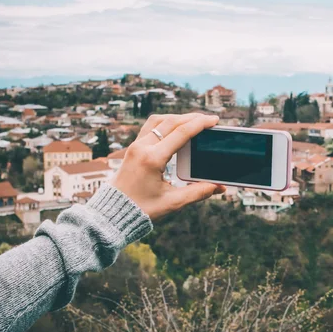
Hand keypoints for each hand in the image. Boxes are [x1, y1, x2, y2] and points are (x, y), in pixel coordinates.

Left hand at [111, 113, 225, 219]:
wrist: (113, 213)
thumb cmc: (141, 209)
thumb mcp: (172, 202)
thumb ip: (198, 192)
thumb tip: (219, 187)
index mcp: (152, 159)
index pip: (181, 133)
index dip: (200, 124)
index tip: (214, 120)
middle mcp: (142, 148)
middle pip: (170, 122)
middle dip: (192, 118)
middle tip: (208, 120)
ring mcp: (135, 146)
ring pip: (158, 121)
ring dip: (177, 118)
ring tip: (193, 121)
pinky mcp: (132, 149)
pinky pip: (150, 127)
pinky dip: (165, 123)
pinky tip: (175, 128)